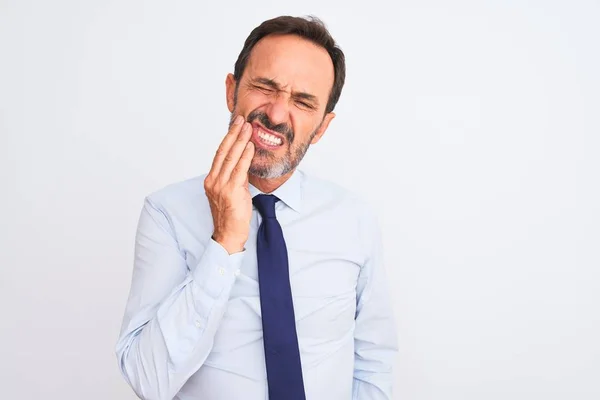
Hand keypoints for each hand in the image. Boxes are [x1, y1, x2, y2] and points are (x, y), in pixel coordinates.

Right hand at [204, 115, 254, 253]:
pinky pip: (239, 170)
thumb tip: (244, 162)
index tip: (235, 125)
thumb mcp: (232, 192)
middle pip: (223, 152)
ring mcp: (220, 186)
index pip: (219, 154)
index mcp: (211, 180)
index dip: (228, 138)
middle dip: (233, 134)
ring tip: (248, 127)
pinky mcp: (230, 191)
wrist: (228, 235)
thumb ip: (235, 177)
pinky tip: (250, 145)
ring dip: (240, 140)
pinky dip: (245, 156)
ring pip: (231, 158)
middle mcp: (213, 181)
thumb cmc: (232, 216)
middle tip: (241, 119)